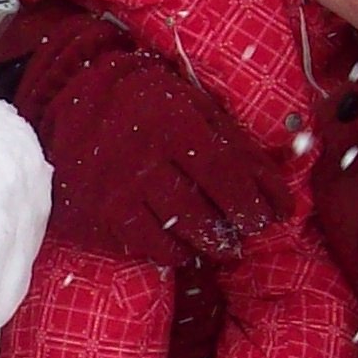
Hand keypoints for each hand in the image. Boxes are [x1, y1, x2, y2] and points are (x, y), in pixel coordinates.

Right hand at [17, 29, 301, 269]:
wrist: (74, 106)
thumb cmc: (150, 106)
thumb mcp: (196, 109)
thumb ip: (239, 147)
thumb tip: (282, 198)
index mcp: (170, 123)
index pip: (224, 174)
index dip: (254, 203)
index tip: (271, 218)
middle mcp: (140, 158)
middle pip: (201, 211)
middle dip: (232, 231)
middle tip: (244, 235)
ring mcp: (115, 190)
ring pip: (175, 233)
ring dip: (206, 245)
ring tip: (218, 243)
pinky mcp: (97, 216)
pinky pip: (146, 247)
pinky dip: (172, 252)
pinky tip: (183, 245)